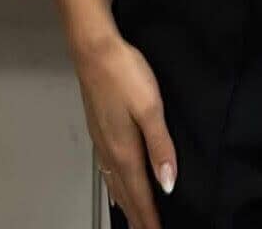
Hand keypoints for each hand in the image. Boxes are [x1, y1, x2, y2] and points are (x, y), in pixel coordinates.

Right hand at [76, 31, 176, 227]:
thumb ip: (160, 146)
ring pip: (114, 182)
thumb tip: (168, 184)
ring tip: (133, 217)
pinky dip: (114, 184)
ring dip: (125, 202)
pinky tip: (115, 182)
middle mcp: (110, 150)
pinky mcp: (98, 128)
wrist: (94, 49)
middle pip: (125, 193)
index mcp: (125, 150)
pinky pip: (107, 168)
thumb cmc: (124, 74)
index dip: (149, 217)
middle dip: (137, 216)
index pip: (140, 193)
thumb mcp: (150, 107)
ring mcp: (101, 140)